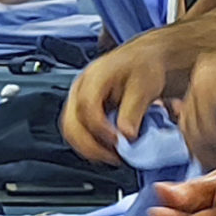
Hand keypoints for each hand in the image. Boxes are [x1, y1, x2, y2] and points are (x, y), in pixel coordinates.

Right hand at [61, 33, 184, 162]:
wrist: (143, 59)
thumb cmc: (144, 66)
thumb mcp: (145, 86)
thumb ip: (133, 110)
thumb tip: (126, 135)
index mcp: (94, 77)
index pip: (86, 107)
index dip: (100, 129)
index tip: (118, 141)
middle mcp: (80, 88)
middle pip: (71, 123)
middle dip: (91, 145)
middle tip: (115, 156)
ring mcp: (77, 99)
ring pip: (71, 130)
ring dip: (89, 148)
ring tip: (112, 156)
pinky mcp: (81, 110)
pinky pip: (77, 131)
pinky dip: (90, 144)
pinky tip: (108, 149)